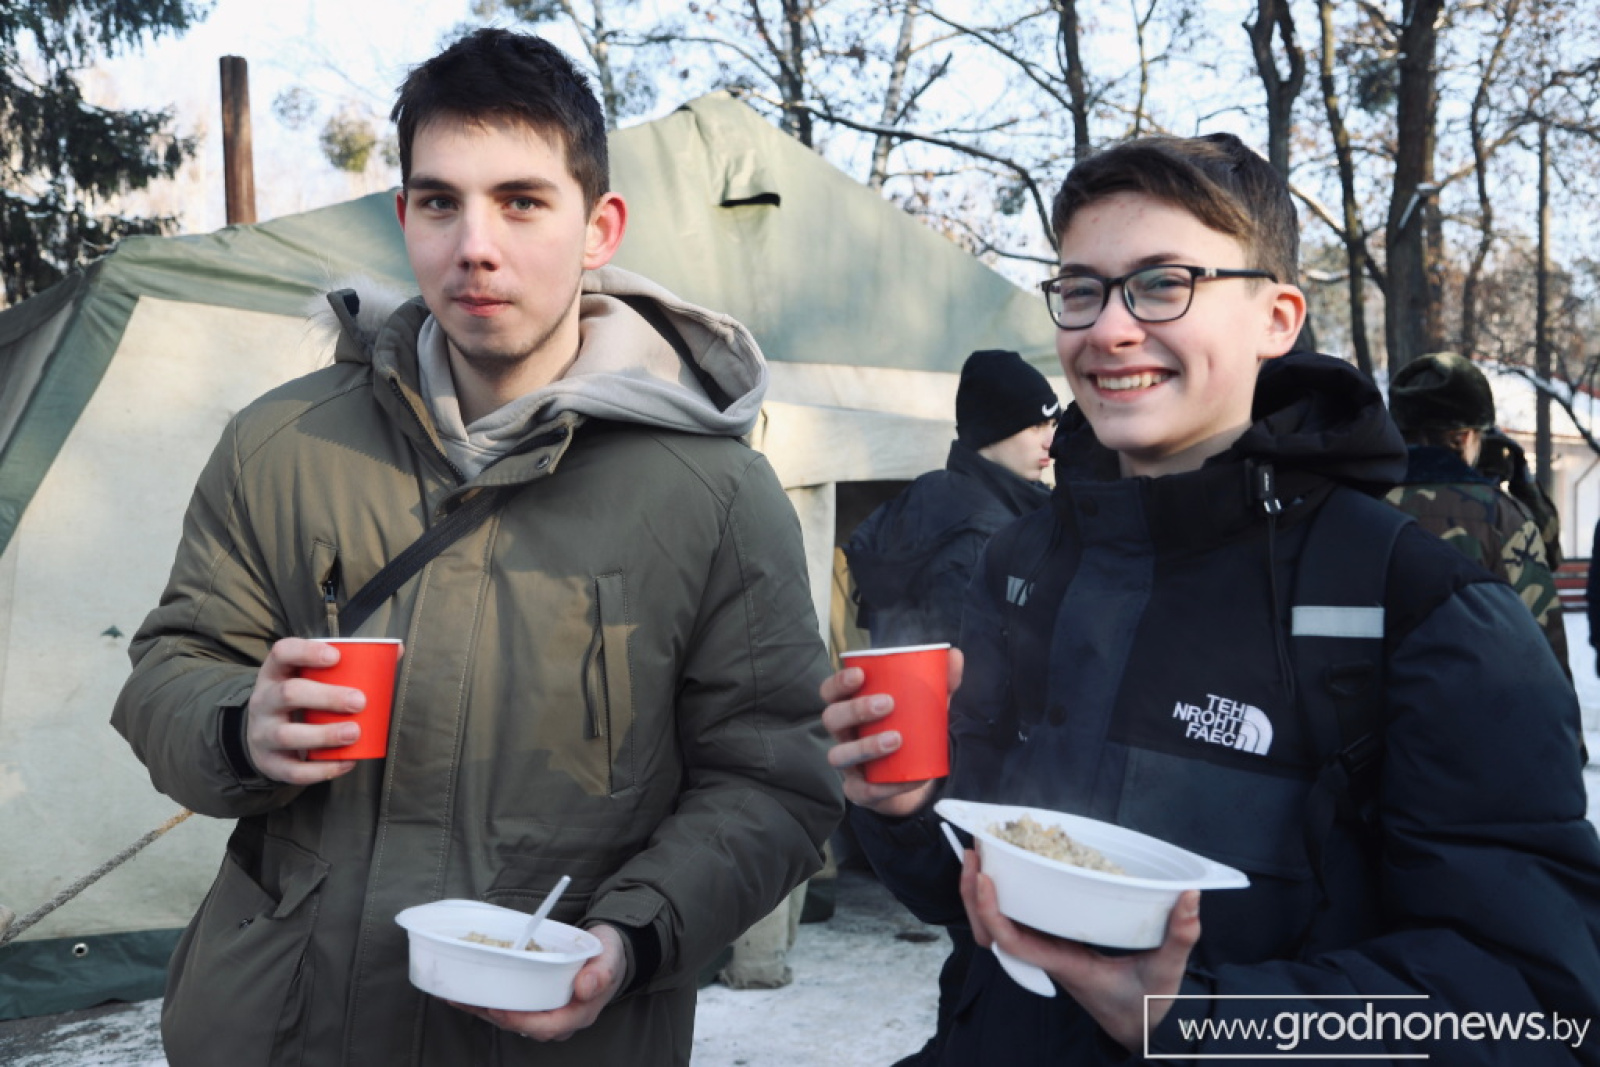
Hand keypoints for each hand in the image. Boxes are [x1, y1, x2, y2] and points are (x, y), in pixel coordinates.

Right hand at [244, 637, 371, 784]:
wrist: (262, 737)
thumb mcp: (309, 679)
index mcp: (275, 673)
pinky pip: (293, 770)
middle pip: (288, 694)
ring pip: (288, 735)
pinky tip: (346, 762)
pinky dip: (322, 769)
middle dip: (326, 697)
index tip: (337, 657)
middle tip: (359, 701)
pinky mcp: (269, 763)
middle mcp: (263, 701)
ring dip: (324, 735)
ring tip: (354, 732)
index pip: (282, 653)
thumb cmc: (300, 701)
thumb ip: (349, 665)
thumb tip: (396, 650)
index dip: (307, 652)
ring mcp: (262, 733)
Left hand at [452, 923, 626, 1040]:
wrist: (608, 955)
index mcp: (578, 1014)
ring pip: (511, 1018)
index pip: (546, 1027)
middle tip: (466, 999)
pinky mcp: (536, 1004)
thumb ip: (602, 972)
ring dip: (483, 1009)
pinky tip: (468, 991)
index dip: (520, 1021)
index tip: (498, 1009)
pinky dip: (487, 1000)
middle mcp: (559, 1020)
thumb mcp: (610, 958)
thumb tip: (586, 988)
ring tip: (457, 995)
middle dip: (492, 1015)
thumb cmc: (609, 956)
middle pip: (522, 1026)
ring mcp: (546, 1013)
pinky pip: (510, 1007)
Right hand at [819, 648, 962, 816]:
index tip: (861, 674)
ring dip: (866, 746)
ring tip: (896, 739)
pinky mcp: (857, 790)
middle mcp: (842, 734)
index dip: (838, 682)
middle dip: (856, 709)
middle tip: (888, 703)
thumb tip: (955, 655)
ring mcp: (847, 763)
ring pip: (838, 755)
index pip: (830, 692)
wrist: (912, 777)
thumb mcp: (925, 706)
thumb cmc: (909, 730)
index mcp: (850, 708)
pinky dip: (884, 786)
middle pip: (831, 718)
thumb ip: (940, 682)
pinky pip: (862, 790)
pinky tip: (905, 779)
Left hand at [959, 847, 1199, 1050]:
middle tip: (974, 853)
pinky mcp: (1052, 945)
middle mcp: (1046, 957)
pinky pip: (1015, 921)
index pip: (1013, 942)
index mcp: (1064, 965)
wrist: (1142, 1030)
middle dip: (973, 894)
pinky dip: (1002, 897)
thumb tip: (1191, 897)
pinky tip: (1007, 871)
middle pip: (990, 931)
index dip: (992, 912)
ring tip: (981, 855)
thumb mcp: (1166, 972)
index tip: (987, 879)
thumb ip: (1179, 937)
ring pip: (996, 927)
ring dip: (980, 894)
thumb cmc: (1148, 1006)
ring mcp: (1046, 951)